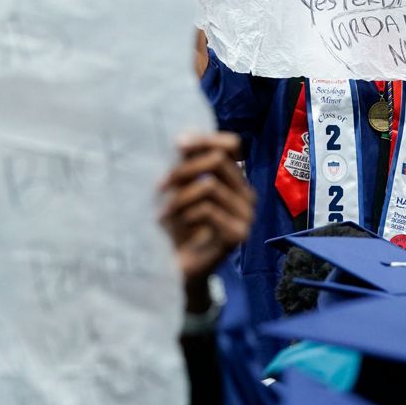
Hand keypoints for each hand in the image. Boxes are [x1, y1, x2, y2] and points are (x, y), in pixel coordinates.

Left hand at [160, 131, 255, 294]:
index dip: (205, 140)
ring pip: (210, 186)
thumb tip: (182, 139)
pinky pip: (209, 210)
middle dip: (182, 171)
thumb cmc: (176, 223)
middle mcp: (247, 194)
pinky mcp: (239, 235)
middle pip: (218, 161)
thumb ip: (185, 162)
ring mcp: (247, 215)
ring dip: (179, 199)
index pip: (232, 144)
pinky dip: (187, 215)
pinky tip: (180, 226)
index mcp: (235, 179)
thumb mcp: (178, 187)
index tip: (176, 146)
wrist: (176, 266)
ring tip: (164, 213)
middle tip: (158, 187)